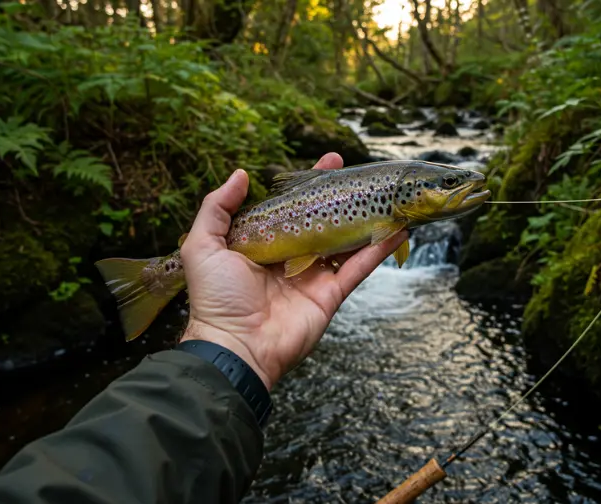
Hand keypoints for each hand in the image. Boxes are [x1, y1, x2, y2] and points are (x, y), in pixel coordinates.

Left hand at [179, 153, 407, 389]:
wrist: (235, 346)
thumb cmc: (216, 297)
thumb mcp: (204, 246)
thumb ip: (217, 207)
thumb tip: (241, 174)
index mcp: (263, 243)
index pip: (291, 207)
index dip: (310, 185)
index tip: (329, 162)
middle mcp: (291, 256)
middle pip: (322, 220)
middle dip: (340, 197)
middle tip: (359, 174)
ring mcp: (313, 276)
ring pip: (345, 242)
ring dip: (365, 220)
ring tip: (386, 197)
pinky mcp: (330, 295)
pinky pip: (357, 268)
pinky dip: (377, 250)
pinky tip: (396, 230)